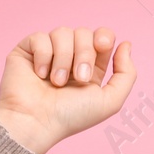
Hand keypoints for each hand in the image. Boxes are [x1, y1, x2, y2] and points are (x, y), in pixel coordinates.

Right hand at [0, 25, 136, 153]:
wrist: (36, 121)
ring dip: (63, 58)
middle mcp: (70, 59)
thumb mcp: (110, 101)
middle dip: (85, 53)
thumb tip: (126, 44)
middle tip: (79, 77)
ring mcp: (48, 53)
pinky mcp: (27, 51)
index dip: (104, 38)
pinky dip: (43, 55)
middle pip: (84, 33)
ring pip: (63, 32)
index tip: (103, 46)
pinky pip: (40, 36)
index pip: (102, 38)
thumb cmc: (70, 117)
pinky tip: (40, 74)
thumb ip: (126, 74)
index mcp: (90, 68)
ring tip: (57, 82)